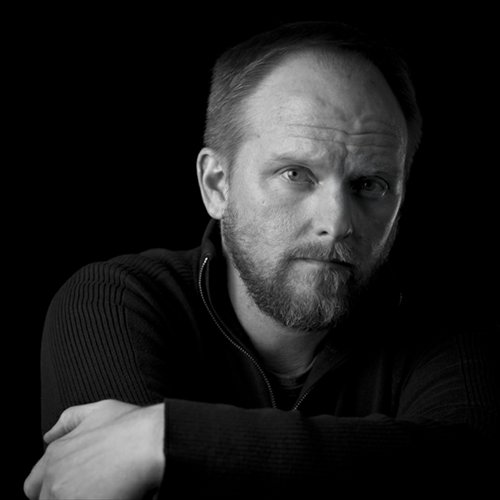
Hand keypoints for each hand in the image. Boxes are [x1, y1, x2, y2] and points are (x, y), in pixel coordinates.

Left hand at [24, 400, 164, 499]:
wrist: (152, 443)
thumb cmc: (132, 427)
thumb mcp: (100, 410)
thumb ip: (69, 419)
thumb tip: (50, 434)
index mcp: (56, 454)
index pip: (34, 485)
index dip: (52, 487)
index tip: (72, 486)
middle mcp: (55, 478)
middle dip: (65, 496)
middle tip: (91, 491)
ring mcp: (65, 497)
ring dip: (79, 499)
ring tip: (103, 492)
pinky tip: (109, 496)